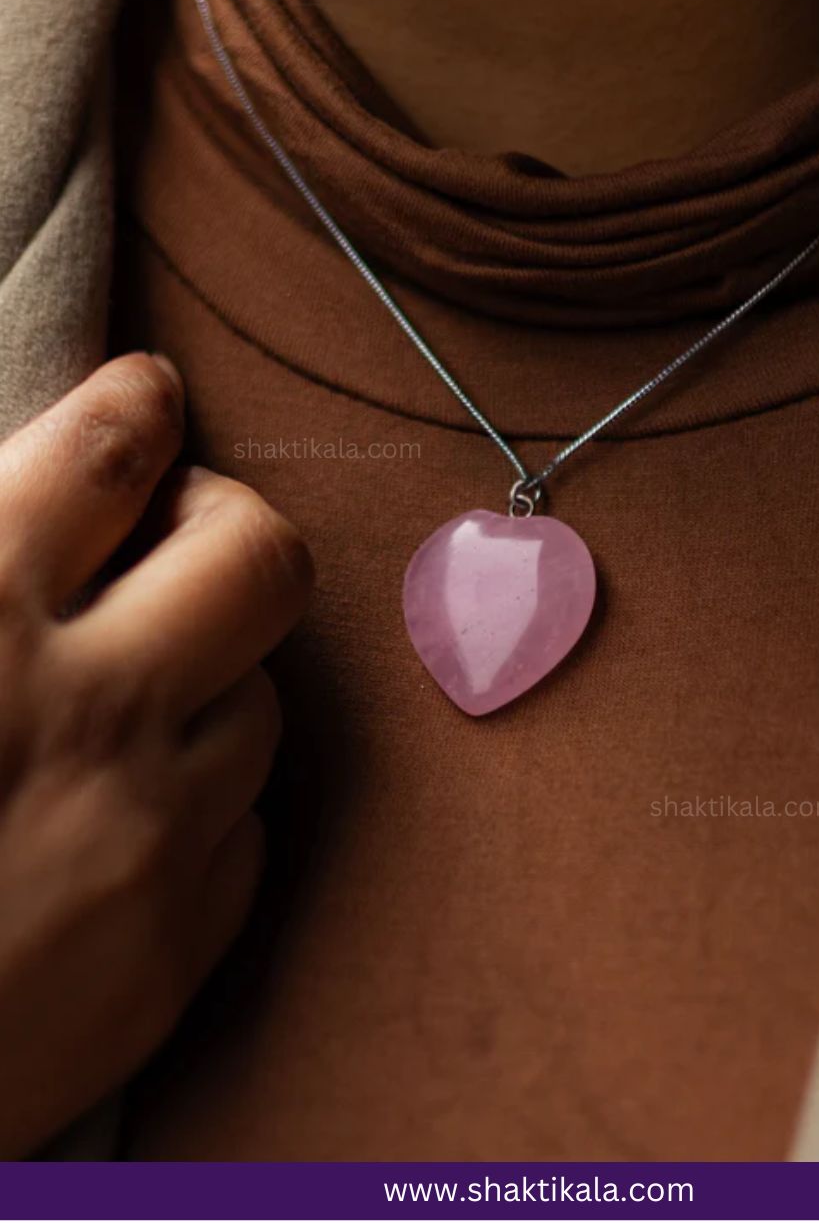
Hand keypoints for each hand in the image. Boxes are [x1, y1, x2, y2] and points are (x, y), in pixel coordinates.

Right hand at [0, 354, 312, 1157]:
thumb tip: (17, 493)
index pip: (112, 451)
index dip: (139, 402)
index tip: (147, 395)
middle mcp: (87, 716)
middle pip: (258, 559)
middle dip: (228, 521)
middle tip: (180, 532)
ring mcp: (149, 840)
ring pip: (265, 701)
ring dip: (211, 673)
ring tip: (140, 687)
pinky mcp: (175, 952)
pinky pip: (243, 831)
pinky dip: (199, 802)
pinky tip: (130, 811)